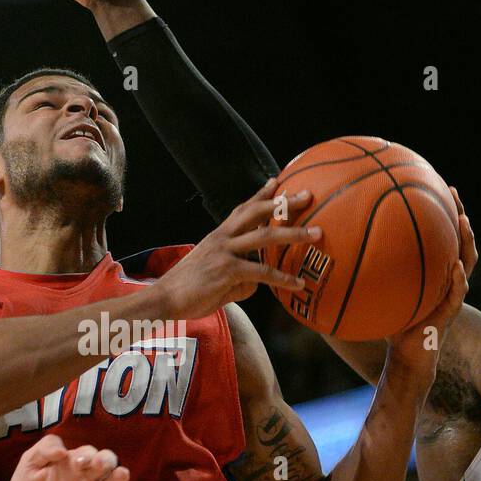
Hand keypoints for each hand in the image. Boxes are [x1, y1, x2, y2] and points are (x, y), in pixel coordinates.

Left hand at [8, 435, 129, 480]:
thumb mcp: (28, 467)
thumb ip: (42, 451)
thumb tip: (63, 451)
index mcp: (73, 464)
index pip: (89, 452)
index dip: (87, 454)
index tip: (76, 462)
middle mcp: (87, 480)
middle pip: (107, 462)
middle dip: (106, 459)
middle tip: (98, 464)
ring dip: (119, 478)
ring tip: (120, 474)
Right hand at [155, 180, 320, 319]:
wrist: (164, 298)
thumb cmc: (188, 291)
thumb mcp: (216, 277)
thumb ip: (239, 277)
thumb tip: (258, 284)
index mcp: (218, 236)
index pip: (242, 209)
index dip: (260, 195)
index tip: (277, 181)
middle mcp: (222, 238)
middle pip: (257, 213)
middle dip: (284, 203)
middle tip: (308, 195)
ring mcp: (225, 252)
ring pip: (265, 238)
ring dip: (294, 234)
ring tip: (316, 234)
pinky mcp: (227, 271)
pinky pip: (262, 272)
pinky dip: (282, 279)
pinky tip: (298, 284)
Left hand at [384, 187, 476, 379]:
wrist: (408, 357)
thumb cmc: (392, 324)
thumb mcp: (379, 294)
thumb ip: (368, 273)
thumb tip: (337, 252)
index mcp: (433, 270)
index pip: (440, 235)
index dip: (440, 210)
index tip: (433, 185)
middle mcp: (447, 278)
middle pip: (459, 240)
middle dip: (458, 214)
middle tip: (452, 191)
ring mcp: (452, 294)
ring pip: (468, 262)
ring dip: (466, 241)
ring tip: (463, 222)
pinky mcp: (449, 314)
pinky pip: (458, 295)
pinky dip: (459, 282)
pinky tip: (458, 269)